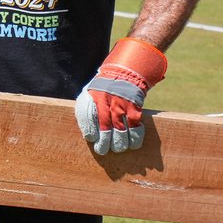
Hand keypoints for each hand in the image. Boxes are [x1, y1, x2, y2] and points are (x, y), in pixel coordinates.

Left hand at [75, 37, 166, 154]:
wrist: (123, 72)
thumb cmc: (102, 89)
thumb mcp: (88, 96)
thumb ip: (86, 114)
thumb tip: (88, 136)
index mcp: (92, 98)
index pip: (88, 119)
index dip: (91, 133)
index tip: (93, 141)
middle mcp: (106, 102)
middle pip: (105, 129)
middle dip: (105, 143)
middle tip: (104, 151)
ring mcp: (122, 105)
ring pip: (121, 131)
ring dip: (120, 144)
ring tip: (119, 149)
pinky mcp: (135, 108)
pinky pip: (136, 127)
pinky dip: (135, 138)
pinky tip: (133, 145)